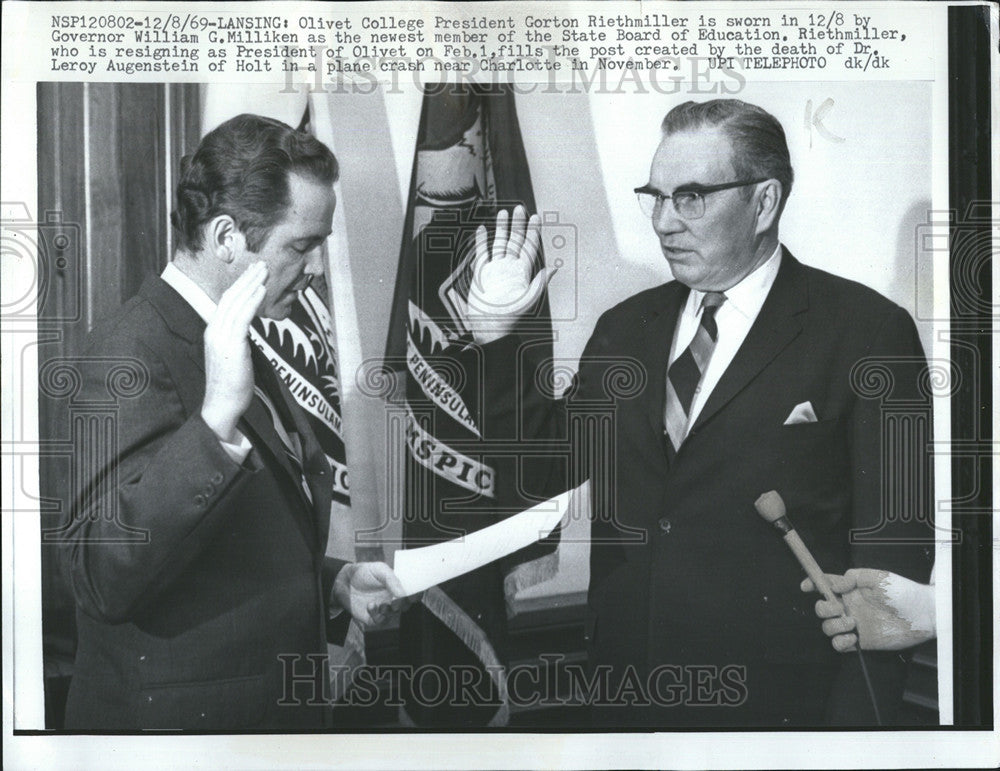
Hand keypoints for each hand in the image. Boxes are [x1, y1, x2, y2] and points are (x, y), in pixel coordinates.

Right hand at [201, 262, 267, 443]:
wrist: (221, 404)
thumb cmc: (231, 384)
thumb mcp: (233, 354)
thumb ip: (237, 339)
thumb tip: (247, 329)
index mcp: (213, 331)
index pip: (226, 301)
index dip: (241, 284)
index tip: (253, 272)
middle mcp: (214, 330)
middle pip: (230, 296)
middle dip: (247, 278)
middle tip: (261, 263)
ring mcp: (221, 337)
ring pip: (236, 302)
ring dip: (252, 284)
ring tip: (265, 270)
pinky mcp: (231, 345)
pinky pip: (242, 317)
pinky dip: (252, 301)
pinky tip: (262, 289)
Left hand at [333, 562, 409, 628]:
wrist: (343, 581)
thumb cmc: (363, 573)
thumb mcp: (379, 569)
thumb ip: (392, 580)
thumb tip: (403, 594)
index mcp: (397, 585)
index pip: (413, 591)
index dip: (417, 594)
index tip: (415, 596)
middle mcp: (393, 598)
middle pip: (406, 605)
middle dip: (403, 604)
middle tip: (396, 602)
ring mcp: (384, 608)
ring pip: (394, 614)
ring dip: (389, 610)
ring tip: (382, 604)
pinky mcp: (373, 617)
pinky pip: (380, 621)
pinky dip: (376, 614)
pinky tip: (370, 605)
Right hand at [465, 205, 555, 343]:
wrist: (489, 325)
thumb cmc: (511, 315)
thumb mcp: (529, 299)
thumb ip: (540, 282)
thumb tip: (554, 268)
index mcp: (522, 271)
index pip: (529, 246)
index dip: (533, 232)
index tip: (535, 217)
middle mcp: (509, 267)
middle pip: (514, 240)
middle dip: (518, 225)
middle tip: (520, 208)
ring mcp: (495, 268)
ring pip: (499, 243)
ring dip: (501, 228)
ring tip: (503, 213)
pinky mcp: (481, 272)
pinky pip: (481, 252)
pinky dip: (481, 241)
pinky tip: (482, 230)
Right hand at [801, 568, 935, 651]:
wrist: (923, 615)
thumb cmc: (904, 592)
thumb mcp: (878, 577)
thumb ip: (853, 576)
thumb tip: (836, 585)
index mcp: (851, 590)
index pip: (826, 585)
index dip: (813, 584)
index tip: (806, 586)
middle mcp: (850, 607)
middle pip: (821, 608)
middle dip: (823, 608)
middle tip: (840, 609)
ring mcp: (854, 624)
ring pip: (827, 627)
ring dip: (834, 626)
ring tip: (853, 623)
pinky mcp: (862, 641)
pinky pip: (839, 645)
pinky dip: (840, 642)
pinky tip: (853, 637)